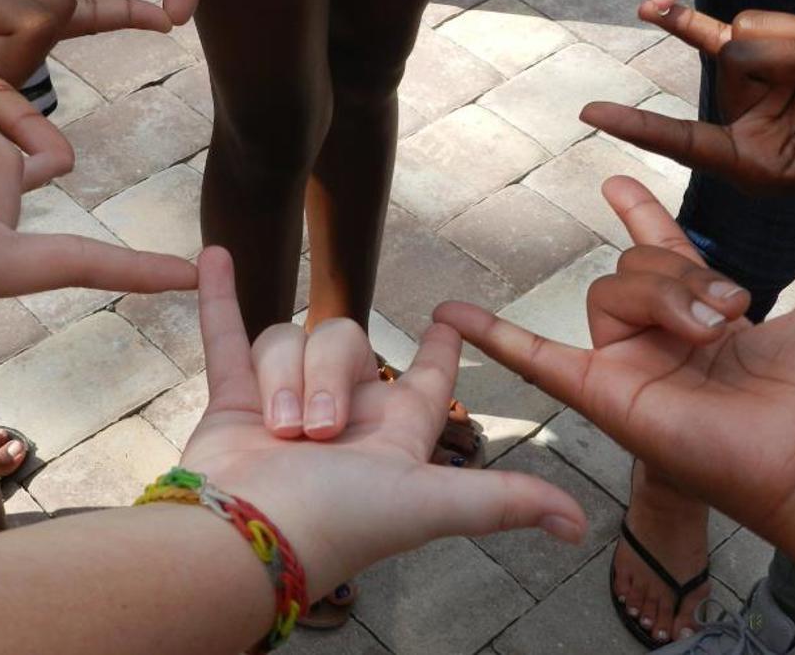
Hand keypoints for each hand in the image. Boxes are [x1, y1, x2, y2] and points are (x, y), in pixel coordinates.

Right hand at [178, 247, 586, 598]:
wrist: (244, 536)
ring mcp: (281, 404)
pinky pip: (227, 335)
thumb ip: (500, 502)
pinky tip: (214, 258)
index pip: (428, 381)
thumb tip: (580, 524)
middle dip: (328, 375)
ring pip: (291, 338)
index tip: (453, 316)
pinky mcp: (230, 400)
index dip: (445, 350)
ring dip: (282, 376)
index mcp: (391, 436)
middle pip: (346, 342)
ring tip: (274, 428)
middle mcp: (341, 417)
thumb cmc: (336, 523)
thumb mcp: (428, 504)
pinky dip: (220, 299)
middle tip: (317, 429)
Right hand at [437, 176, 794, 550]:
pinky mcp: (606, 394)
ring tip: (709, 332)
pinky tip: (450, 315)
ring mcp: (629, 368)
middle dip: (682, 275)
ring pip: (609, 292)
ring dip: (662, 298)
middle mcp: (661, 342)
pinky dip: (492, 337)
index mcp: (705, 317)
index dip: (640, 213)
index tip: (618, 182)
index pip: (660, 253)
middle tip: (733, 312)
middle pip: (633, 268)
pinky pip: (537, 359)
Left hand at [581, 5, 794, 202]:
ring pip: (750, 30)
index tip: (589, 114)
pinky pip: (749, 25)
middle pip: (733, 56)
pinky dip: (761, 28)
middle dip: (794, 53)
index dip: (638, 127)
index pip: (682, 141)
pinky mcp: (772, 59)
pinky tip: (740, 33)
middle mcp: (742, 124)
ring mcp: (754, 89)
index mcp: (748, 162)